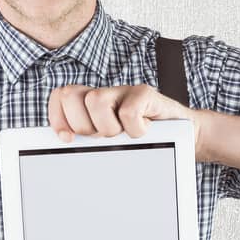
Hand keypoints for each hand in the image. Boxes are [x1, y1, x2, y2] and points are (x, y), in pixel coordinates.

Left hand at [47, 83, 202, 151]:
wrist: (182, 134)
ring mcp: (124, 91)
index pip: (60, 97)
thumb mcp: (111, 144)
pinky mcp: (144, 93)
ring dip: (108, 128)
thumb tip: (65, 148)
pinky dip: (135, 129)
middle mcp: (104, 93)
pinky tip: (144, 130)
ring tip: (124, 135)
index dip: (58, 117)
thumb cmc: (143, 142)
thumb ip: (88, 142)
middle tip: (102, 138)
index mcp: (90, 105)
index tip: (66, 139)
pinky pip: (128, 112)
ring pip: (96, 101)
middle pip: (71, 96)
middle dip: (82, 126)